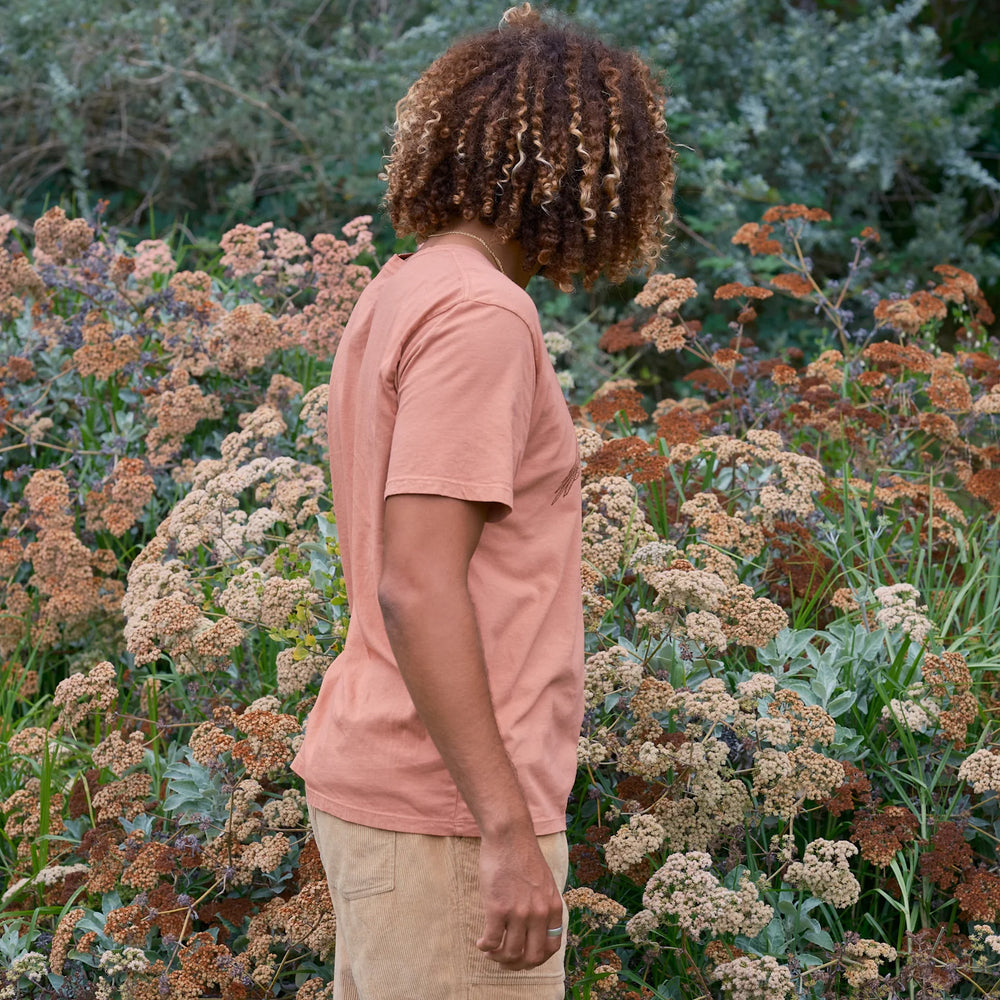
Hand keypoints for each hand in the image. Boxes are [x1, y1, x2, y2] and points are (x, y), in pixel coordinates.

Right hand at [475, 831, 563, 969]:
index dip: (536, 958)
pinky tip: (481, 943)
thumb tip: (535, 929)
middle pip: (532, 957)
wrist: (509, 836)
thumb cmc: (523, 855)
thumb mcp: (544, 883)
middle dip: (517, 965)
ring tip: (490, 950)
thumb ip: (543, 905)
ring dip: (498, 957)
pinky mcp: (498, 908)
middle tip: (504, 960)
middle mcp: (540, 914)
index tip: (523, 957)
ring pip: (510, 953)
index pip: (551, 948)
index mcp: (554, 907)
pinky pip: (492, 941)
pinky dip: (485, 947)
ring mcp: (519, 912)